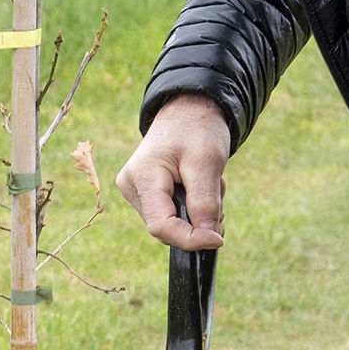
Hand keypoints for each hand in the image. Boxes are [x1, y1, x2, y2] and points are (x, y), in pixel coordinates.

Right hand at [116, 95, 229, 250]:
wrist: (188, 109)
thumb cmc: (197, 128)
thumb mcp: (207, 162)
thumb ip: (205, 202)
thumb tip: (207, 238)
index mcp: (142, 177)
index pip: (161, 226)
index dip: (190, 238)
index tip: (217, 239)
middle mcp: (131, 187)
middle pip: (166, 227)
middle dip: (197, 220)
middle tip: (217, 192)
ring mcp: (135, 190)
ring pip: (170, 222)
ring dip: (196, 212)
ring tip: (207, 182)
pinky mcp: (144, 192)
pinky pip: (170, 213)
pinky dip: (191, 206)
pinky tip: (197, 184)